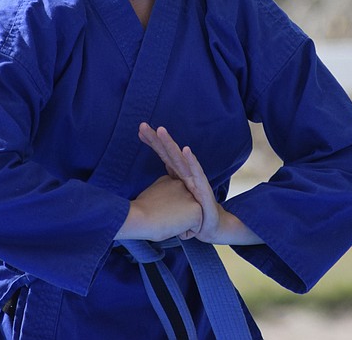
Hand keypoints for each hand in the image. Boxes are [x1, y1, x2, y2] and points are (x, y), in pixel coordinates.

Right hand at [115, 175, 201, 241]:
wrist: (139, 216)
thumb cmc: (141, 211)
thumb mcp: (154, 194)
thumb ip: (166, 195)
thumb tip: (171, 205)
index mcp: (172, 180)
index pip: (178, 199)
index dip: (168, 209)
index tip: (158, 210)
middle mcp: (185, 185)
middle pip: (186, 208)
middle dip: (178, 215)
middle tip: (163, 217)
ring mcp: (192, 197)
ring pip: (191, 218)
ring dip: (181, 224)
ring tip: (167, 221)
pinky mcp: (197, 210)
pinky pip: (195, 229)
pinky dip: (184, 233)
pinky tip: (172, 226)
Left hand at [138, 123, 262, 244]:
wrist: (212, 227)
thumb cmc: (190, 214)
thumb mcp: (170, 204)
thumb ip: (161, 194)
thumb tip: (142, 194)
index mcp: (177, 176)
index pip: (163, 156)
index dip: (153, 143)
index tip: (139, 131)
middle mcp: (186, 174)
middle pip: (169, 154)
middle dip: (157, 139)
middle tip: (143, 125)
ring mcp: (195, 180)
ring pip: (180, 160)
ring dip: (170, 145)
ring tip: (161, 131)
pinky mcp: (204, 190)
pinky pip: (197, 174)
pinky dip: (191, 161)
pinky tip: (186, 150)